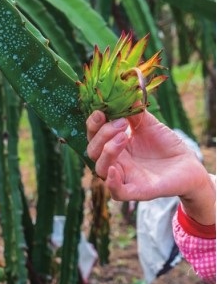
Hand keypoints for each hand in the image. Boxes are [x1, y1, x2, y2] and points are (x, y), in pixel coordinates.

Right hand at [86, 110, 214, 224]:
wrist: (189, 164)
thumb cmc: (166, 144)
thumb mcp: (149, 124)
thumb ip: (134, 111)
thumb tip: (126, 91)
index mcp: (114, 144)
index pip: (94, 135)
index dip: (93, 124)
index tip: (101, 111)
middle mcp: (116, 160)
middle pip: (92, 150)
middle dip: (102, 134)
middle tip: (121, 123)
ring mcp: (125, 176)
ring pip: (100, 169)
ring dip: (107, 151)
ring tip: (124, 136)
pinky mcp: (137, 190)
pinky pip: (117, 192)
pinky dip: (111, 182)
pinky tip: (114, 169)